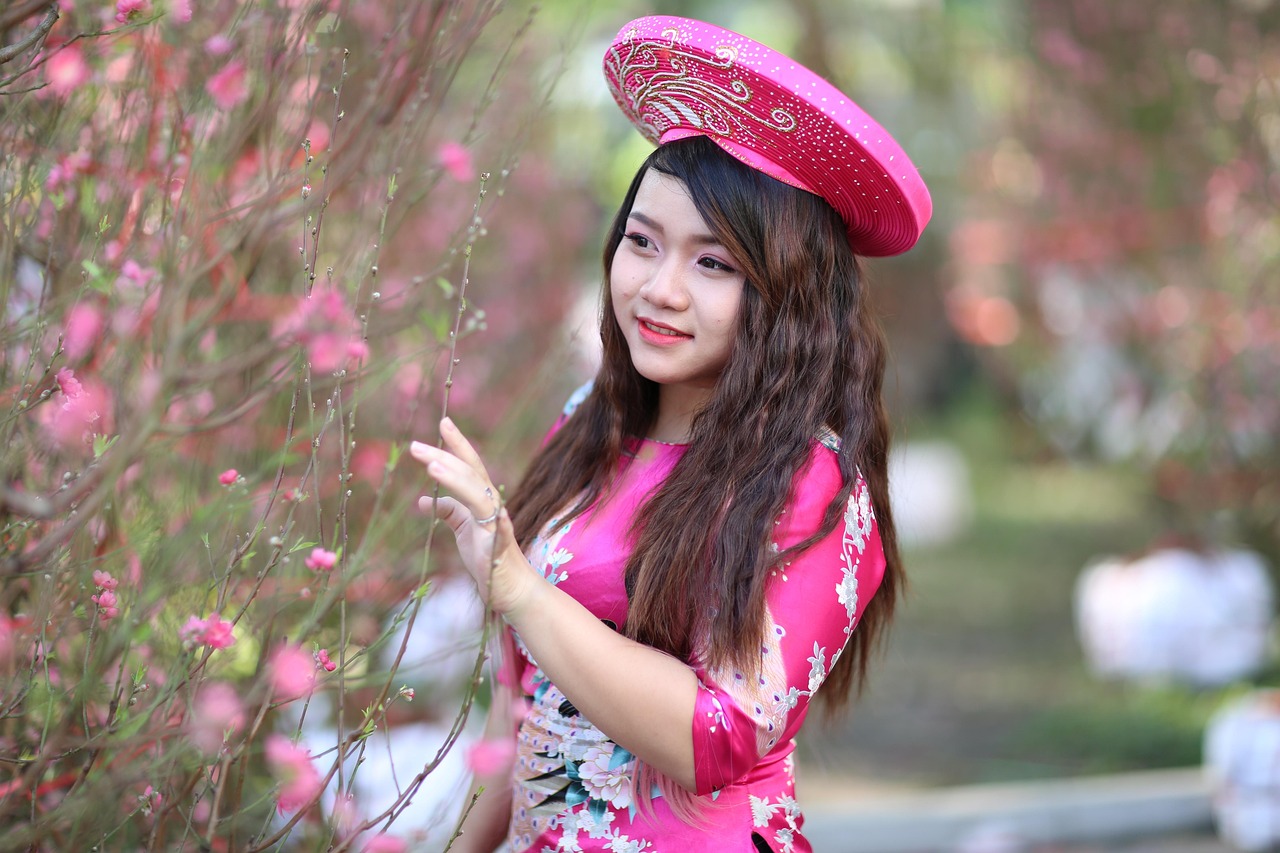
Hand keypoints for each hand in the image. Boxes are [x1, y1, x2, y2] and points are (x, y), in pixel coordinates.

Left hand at [410, 418, 532, 613]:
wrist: (511, 588)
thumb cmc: (487, 557)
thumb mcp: (462, 530)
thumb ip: (448, 511)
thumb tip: (423, 498)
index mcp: (482, 499)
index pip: (469, 466)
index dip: (457, 444)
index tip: (443, 422)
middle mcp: (492, 505)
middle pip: (470, 474)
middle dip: (445, 456)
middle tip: (417, 446)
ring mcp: (498, 524)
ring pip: (478, 494)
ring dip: (456, 479)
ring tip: (432, 465)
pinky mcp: (500, 546)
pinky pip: (497, 529)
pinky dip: (493, 519)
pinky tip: (485, 510)